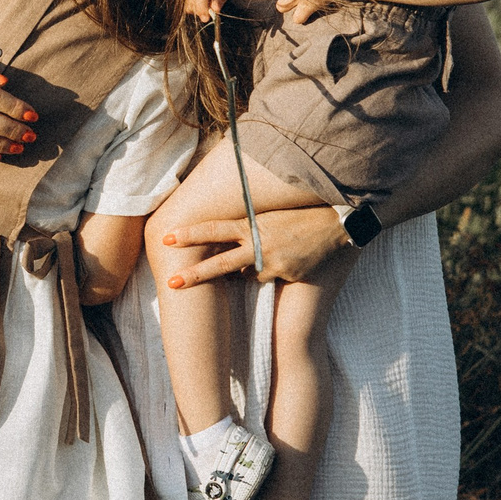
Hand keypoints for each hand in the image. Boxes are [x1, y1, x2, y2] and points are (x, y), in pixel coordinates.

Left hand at [159, 205, 349, 285]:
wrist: (334, 224)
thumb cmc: (296, 216)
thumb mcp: (266, 215)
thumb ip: (244, 228)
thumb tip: (223, 243)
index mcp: (251, 225)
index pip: (213, 229)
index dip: (188, 234)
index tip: (166, 238)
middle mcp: (258, 245)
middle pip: (219, 264)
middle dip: (193, 276)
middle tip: (170, 283)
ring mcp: (272, 262)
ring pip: (246, 274)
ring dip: (250, 267)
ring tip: (272, 250)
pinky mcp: (286, 275)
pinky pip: (268, 277)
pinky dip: (271, 271)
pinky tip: (287, 258)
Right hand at [185, 0, 233, 22]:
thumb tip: (215, 9)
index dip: (202, 6)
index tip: (206, 18)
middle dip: (200, 9)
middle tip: (209, 12)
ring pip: (186, 2)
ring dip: (196, 8)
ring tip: (206, 3)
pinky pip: (184, 2)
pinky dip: (192, 6)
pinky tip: (199, 1)